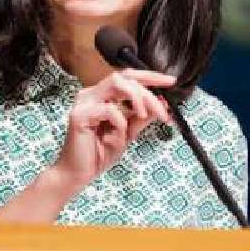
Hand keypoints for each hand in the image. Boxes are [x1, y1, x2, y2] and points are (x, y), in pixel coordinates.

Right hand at [53, 69, 175, 187]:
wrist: (79, 174)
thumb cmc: (100, 153)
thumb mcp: (128, 133)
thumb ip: (142, 117)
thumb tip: (162, 102)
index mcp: (102, 95)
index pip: (128, 77)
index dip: (150, 77)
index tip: (170, 82)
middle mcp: (91, 94)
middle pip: (124, 78)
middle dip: (147, 91)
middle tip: (162, 109)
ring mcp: (84, 102)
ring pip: (116, 84)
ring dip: (137, 98)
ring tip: (145, 115)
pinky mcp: (79, 115)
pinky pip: (108, 109)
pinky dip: (120, 121)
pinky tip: (120, 134)